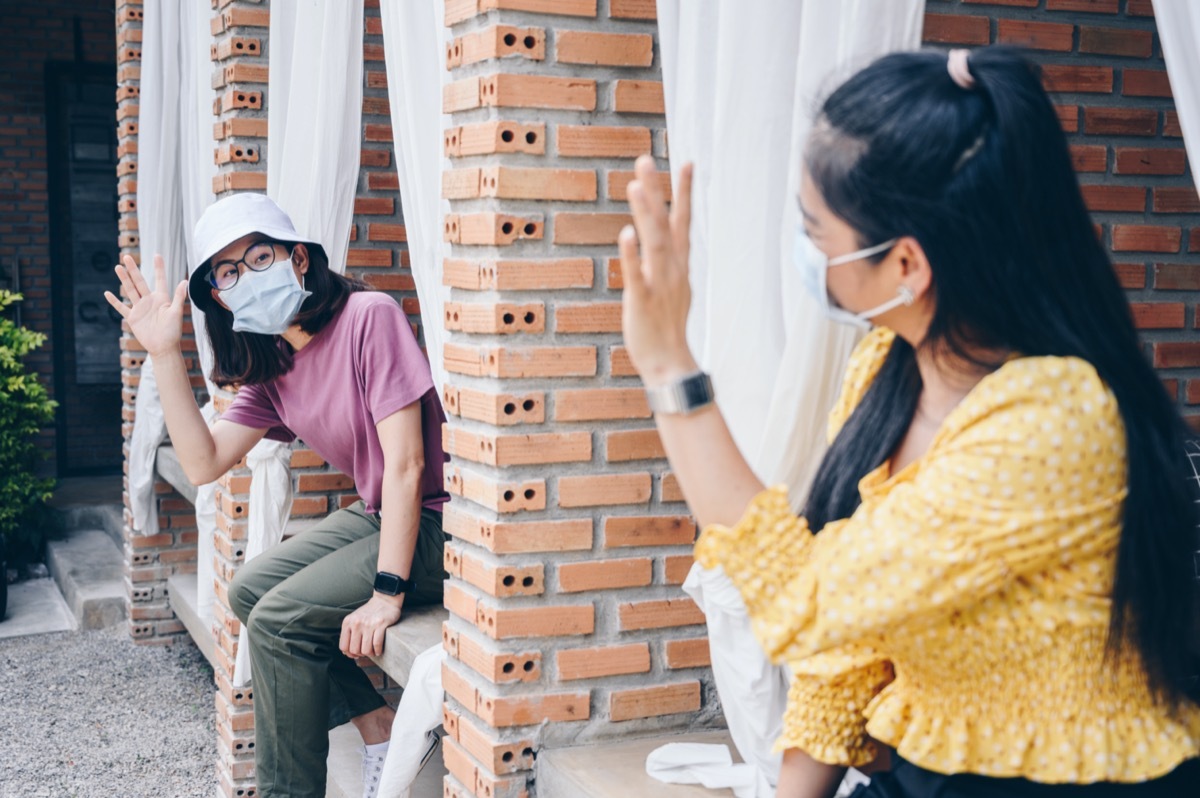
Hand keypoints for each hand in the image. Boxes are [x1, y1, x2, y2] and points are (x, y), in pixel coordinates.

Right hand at [103, 254, 187, 357]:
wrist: (163, 348)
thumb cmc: (173, 332)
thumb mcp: (177, 313)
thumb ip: (179, 297)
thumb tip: (185, 281)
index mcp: (162, 299)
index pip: (160, 280)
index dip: (159, 268)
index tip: (157, 255)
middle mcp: (150, 301)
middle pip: (140, 282)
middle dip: (133, 270)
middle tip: (126, 257)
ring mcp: (140, 309)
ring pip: (130, 290)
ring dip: (124, 279)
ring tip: (118, 267)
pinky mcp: (133, 318)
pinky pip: (121, 308)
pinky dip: (114, 301)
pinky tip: (107, 293)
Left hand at [340, 593, 402, 657]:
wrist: (384, 600)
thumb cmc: (370, 612)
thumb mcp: (354, 619)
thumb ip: (349, 633)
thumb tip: (347, 652)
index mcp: (348, 622)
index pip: (343, 646)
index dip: (349, 654)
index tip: (355, 654)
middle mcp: (356, 623)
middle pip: (354, 650)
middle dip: (361, 654)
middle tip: (366, 652)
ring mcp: (368, 624)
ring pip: (366, 650)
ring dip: (370, 654)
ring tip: (373, 651)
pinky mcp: (380, 625)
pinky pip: (377, 645)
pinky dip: (378, 651)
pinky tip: (378, 649)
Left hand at [619, 154, 698, 386]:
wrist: (668, 362)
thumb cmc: (666, 327)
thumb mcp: (671, 288)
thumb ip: (665, 264)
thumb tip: (655, 244)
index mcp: (679, 265)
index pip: (684, 222)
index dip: (685, 193)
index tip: (686, 163)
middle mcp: (672, 269)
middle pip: (667, 223)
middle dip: (657, 191)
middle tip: (645, 160)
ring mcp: (658, 283)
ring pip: (654, 242)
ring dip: (646, 213)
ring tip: (636, 185)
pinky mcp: (642, 300)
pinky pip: (636, 273)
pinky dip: (631, 254)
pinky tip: (626, 233)